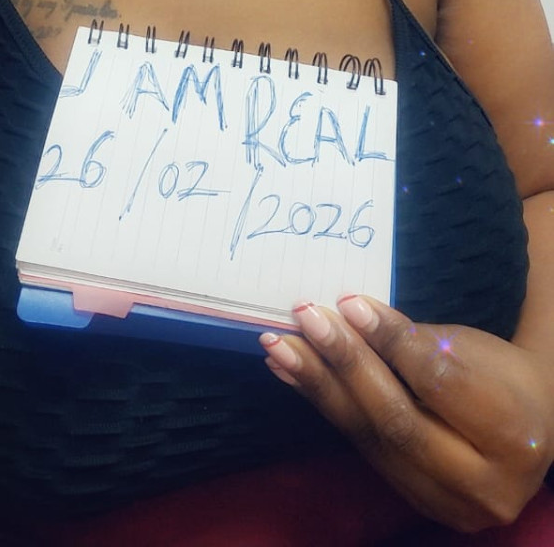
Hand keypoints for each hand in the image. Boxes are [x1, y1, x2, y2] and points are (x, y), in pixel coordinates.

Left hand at [259, 296, 553, 532]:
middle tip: (306, 319)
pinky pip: (363, 449)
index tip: (348, 302)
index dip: (391, 341)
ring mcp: (446, 502)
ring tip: (281, 346)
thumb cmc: (498, 375)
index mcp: (511, 433)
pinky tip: (293, 375)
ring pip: (372, 439)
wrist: (524, 428)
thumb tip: (349, 315)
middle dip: (345, 364)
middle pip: (399, 419)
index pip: (438, 382)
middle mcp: (483, 483)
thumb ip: (415, 341)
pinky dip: (326, 406)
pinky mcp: (416, 503)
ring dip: (319, 387)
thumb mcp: (471, 348)